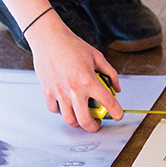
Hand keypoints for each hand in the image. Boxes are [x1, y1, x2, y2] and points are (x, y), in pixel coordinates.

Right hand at [27, 16, 122, 130]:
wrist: (50, 39)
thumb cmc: (73, 46)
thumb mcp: (97, 56)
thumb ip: (110, 73)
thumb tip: (117, 89)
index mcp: (89, 80)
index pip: (107, 102)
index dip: (116, 112)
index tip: (118, 115)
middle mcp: (74, 89)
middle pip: (85, 120)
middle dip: (94, 127)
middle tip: (97, 124)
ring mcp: (59, 92)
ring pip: (69, 119)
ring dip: (77, 122)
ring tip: (82, 117)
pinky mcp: (47, 92)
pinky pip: (54, 110)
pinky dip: (61, 111)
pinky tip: (67, 105)